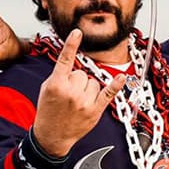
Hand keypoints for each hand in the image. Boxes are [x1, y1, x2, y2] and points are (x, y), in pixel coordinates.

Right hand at [31, 29, 125, 156]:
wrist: (52, 136)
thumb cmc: (48, 111)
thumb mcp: (46, 89)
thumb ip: (59, 76)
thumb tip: (75, 65)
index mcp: (56, 84)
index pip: (65, 60)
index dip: (71, 45)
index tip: (77, 32)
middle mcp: (71, 92)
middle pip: (82, 73)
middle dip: (76, 81)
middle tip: (68, 94)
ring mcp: (84, 102)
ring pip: (93, 81)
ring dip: (88, 88)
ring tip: (78, 101)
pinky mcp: (95, 110)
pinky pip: (108, 93)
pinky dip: (116, 85)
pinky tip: (121, 78)